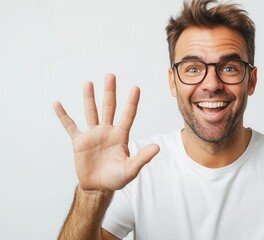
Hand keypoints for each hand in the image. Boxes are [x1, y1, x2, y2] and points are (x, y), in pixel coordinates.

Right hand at [53, 74, 158, 191]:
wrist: (98, 188)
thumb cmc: (116, 178)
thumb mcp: (131, 169)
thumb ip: (143, 157)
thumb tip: (157, 147)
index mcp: (121, 136)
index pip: (128, 115)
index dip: (132, 102)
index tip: (136, 87)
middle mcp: (107, 131)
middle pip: (109, 107)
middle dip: (110, 92)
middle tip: (111, 76)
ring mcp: (93, 135)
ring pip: (91, 112)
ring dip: (89, 98)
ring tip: (88, 83)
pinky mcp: (79, 142)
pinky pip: (70, 126)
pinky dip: (63, 115)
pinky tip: (57, 104)